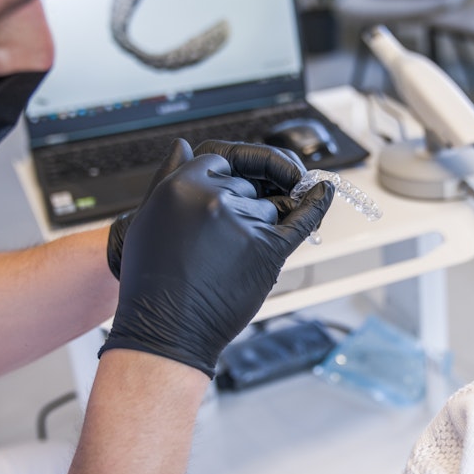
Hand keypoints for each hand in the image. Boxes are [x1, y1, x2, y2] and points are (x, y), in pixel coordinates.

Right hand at [106, 140, 307, 277]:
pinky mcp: (268, 249)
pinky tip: (324, 190)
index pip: (222, 161)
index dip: (230, 176)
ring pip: (268, 208)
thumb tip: (184, 145)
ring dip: (259, 225)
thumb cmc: (152, 279)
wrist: (166, 328)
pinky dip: (316, 203)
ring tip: (230, 257)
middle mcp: (215, 198)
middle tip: (224, 237)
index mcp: (182, 185)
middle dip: (243, 205)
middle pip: (247, 186)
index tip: (236, 187)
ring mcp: (243, 223)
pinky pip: (301, 218)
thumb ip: (170, 176)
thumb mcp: (148, 217)